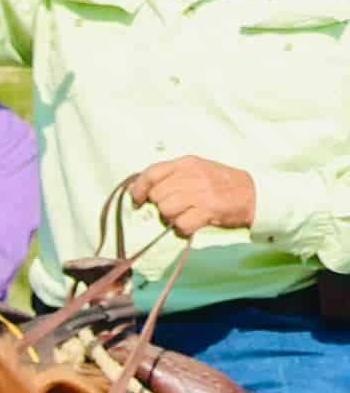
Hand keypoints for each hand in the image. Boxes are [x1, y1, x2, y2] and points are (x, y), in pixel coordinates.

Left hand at [126, 156, 257, 237]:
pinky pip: (182, 224)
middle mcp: (192, 176)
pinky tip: (191, 225)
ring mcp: (201, 194)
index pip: (151, 173)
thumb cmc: (223, 182)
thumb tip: (144, 188)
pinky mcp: (209, 211)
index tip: (138, 199)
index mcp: (187, 164)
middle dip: (161, 205)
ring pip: (166, 210)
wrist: (255, 193)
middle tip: (174, 209)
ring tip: (184, 216)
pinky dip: (183, 228)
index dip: (139, 188)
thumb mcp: (199, 169)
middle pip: (157, 195)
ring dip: (171, 218)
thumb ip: (174, 175)